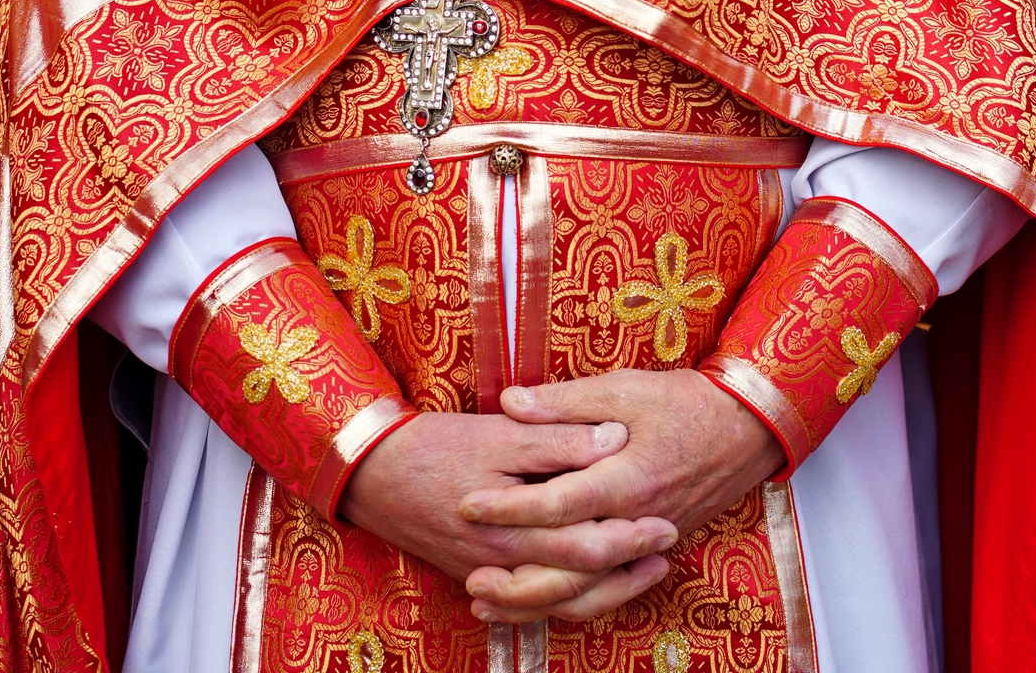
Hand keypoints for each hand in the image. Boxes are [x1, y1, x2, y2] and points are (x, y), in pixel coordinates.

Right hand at [339, 410, 675, 605]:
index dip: (630, 536)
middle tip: (665, 546)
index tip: (665, 522)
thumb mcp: (498, 433)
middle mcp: (504, 564)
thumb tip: (614, 439)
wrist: (371, 473)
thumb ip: (557, 439)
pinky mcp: (476, 575)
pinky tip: (582, 587)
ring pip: (555, 600)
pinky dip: (560, 599)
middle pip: (578, 580)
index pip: (586, 545)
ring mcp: (488, 575)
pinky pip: (528, 602)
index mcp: (514, 528)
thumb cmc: (436, 446)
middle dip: (626, 566)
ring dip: (601, 588)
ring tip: (638, 571)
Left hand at [460, 372, 782, 623]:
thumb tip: (511, 402)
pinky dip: (569, 601)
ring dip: (535, 602)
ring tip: (489, 599)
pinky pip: (607, 590)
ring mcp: (645, 544)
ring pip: (586, 592)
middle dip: (515, 576)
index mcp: (625, 479)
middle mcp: (634, 522)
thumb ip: (566, 402)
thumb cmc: (685, 402)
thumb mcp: (625, 389)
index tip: (468, 504)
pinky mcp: (651, 550)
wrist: (746, 429)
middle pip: (568, 567)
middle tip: (470, 572)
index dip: (509, 507)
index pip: (557, 504)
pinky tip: (538, 599)